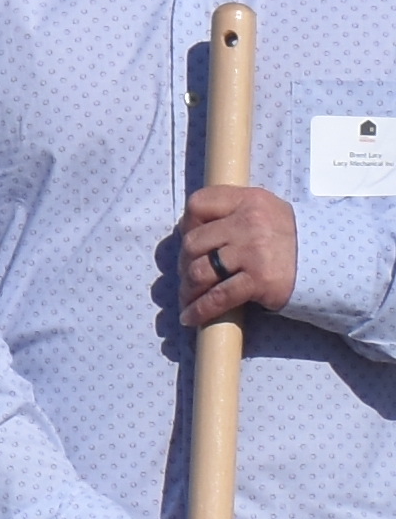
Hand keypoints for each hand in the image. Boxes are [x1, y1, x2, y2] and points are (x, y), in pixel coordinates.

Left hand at [178, 185, 299, 333]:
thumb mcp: (266, 213)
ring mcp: (254, 251)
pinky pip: (218, 297)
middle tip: (189, 277)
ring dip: (188, 289)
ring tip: (188, 299)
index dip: (187, 225)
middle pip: (193, 242)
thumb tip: (188, 233)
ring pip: (200, 271)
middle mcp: (250, 222)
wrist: (333, 265)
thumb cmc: (292, 240)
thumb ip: (233, 214)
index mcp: (250, 200)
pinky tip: (191, 318)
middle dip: (184, 263)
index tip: (191, 242)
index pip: (199, 204)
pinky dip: (200, 309)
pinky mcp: (260, 279)